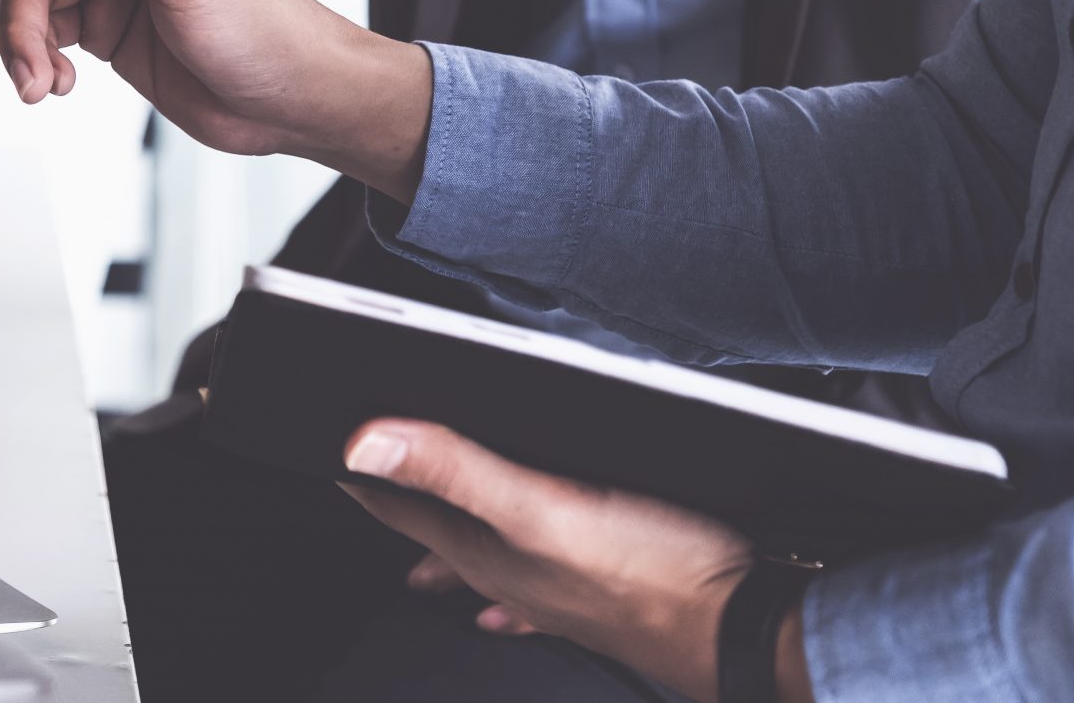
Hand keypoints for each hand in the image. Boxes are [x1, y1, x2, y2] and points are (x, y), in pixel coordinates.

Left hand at [339, 419, 812, 702]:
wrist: (743, 629)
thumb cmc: (654, 573)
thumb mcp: (543, 506)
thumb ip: (457, 469)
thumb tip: (367, 444)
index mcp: (485, 550)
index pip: (401, 505)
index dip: (363, 476)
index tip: (330, 452)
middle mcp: (509, 576)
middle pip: (435, 536)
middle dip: (400, 509)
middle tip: (367, 489)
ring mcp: (552, 594)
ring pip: (480, 569)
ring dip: (448, 551)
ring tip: (417, 562)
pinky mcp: (599, 601)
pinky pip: (532, 600)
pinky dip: (506, 598)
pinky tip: (503, 610)